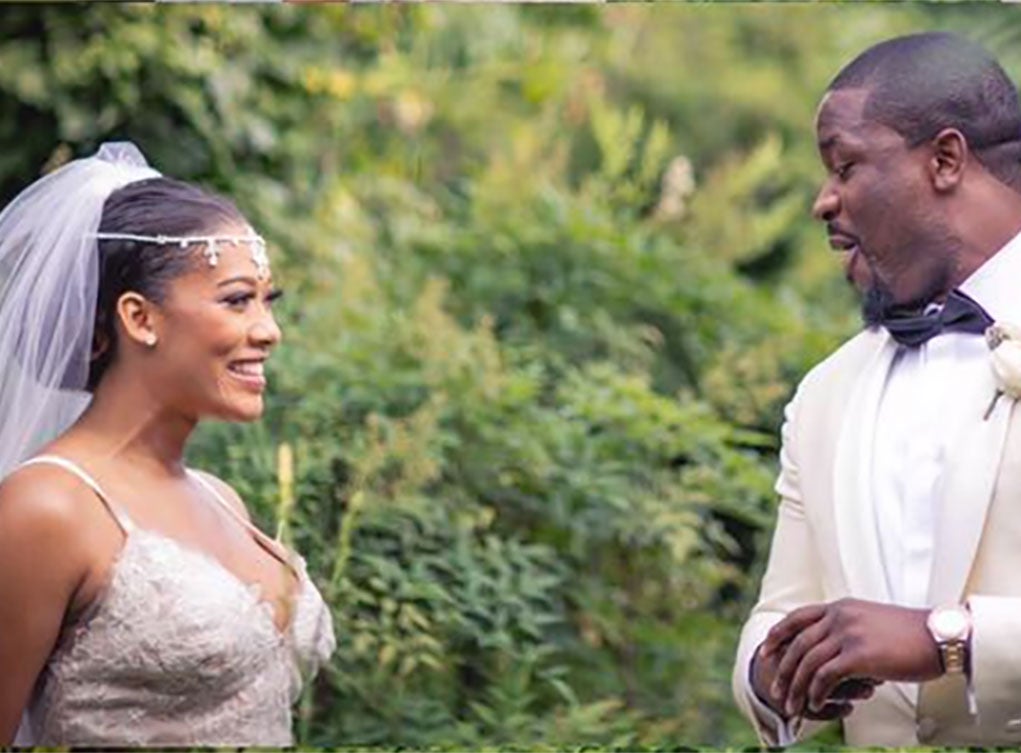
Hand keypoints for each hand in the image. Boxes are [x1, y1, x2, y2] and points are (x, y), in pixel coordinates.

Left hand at [761, 599, 941, 717]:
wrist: (939, 637)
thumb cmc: (910, 636)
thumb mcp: (871, 623)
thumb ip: (848, 631)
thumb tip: (833, 653)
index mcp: (840, 607)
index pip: (797, 618)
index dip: (777, 636)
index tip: (764, 653)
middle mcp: (839, 617)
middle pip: (797, 644)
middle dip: (782, 669)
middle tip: (774, 690)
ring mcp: (848, 634)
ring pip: (808, 663)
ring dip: (795, 687)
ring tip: (791, 706)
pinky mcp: (859, 655)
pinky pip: (826, 676)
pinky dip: (816, 692)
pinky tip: (815, 704)